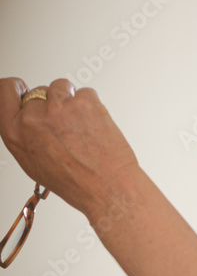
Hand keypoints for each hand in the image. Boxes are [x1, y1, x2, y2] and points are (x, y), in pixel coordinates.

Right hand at [0, 78, 140, 217]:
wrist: (108, 188)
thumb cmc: (76, 182)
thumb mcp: (34, 163)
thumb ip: (26, 135)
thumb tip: (28, 119)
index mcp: (15, 132)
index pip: (5, 91)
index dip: (17, 87)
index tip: (23, 87)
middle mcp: (34, 118)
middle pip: (39, 92)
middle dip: (52, 104)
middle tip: (68, 125)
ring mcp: (59, 107)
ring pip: (61, 87)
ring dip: (72, 101)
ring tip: (82, 126)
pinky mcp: (84, 102)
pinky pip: (85, 92)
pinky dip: (92, 106)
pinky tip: (95, 126)